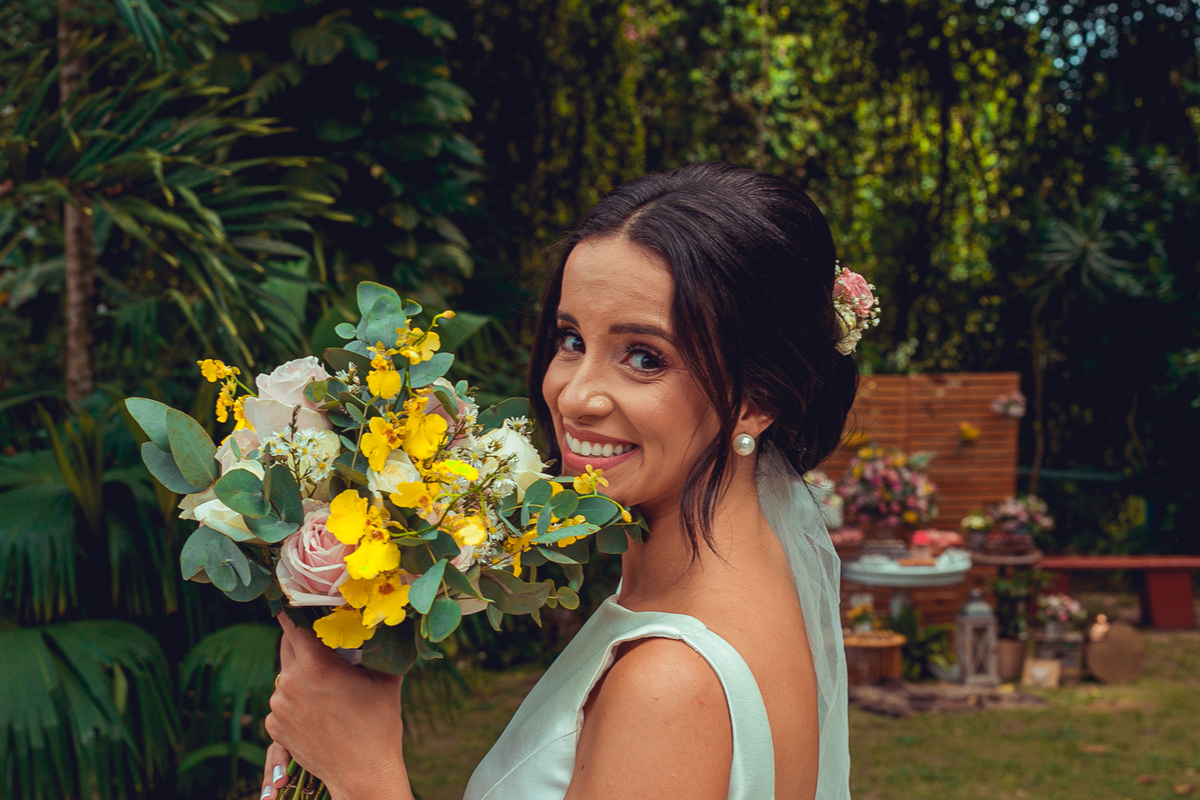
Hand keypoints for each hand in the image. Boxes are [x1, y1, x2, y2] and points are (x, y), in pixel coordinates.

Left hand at [260, 613, 412, 799]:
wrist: (364, 772)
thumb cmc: (379, 723)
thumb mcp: (384, 677)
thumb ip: (376, 648)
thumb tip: (383, 624)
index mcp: (314, 663)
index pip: (294, 623)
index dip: (299, 611)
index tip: (304, 605)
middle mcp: (289, 681)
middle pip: (287, 646)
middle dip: (303, 641)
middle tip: (322, 642)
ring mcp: (279, 706)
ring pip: (285, 675)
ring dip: (300, 672)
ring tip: (327, 684)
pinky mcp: (275, 726)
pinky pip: (282, 701)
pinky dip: (296, 699)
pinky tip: (319, 708)